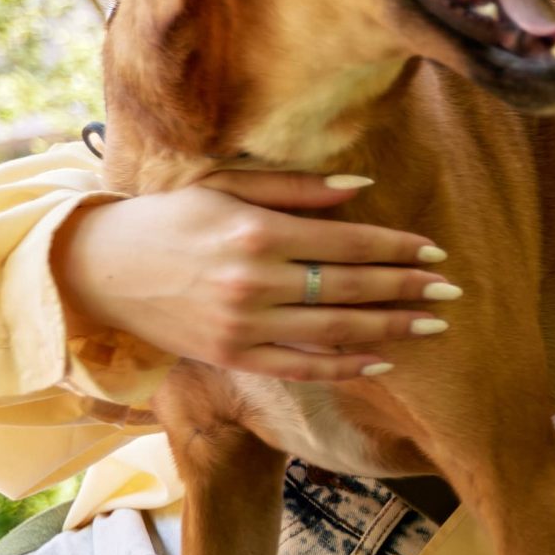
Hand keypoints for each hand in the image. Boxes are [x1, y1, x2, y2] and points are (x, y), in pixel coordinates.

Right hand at [52, 171, 456, 381]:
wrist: (102, 269)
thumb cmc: (170, 219)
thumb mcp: (226, 188)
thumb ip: (296, 189)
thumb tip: (362, 186)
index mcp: (257, 232)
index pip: (347, 242)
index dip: (397, 248)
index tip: (436, 251)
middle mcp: (254, 281)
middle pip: (351, 288)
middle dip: (408, 289)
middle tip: (452, 290)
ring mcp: (244, 326)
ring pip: (335, 332)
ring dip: (391, 329)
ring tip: (433, 325)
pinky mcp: (234, 358)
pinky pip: (302, 368)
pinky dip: (345, 367)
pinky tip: (383, 361)